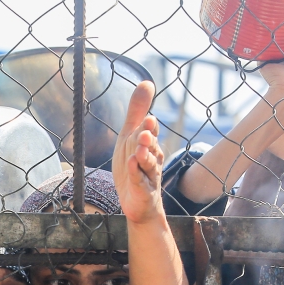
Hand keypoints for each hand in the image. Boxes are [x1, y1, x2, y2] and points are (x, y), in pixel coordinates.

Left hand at [112, 81, 165, 224]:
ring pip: (149, 164)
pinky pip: (140, 181)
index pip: (151, 133)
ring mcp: (149, 176)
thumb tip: (146, 82)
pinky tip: (131, 164)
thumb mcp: (130, 137)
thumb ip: (137, 112)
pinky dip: (136, 173)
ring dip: (145, 156)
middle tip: (145, 131)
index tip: (148, 118)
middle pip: (150, 147)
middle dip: (148, 139)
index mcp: (150, 145)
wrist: (138, 203)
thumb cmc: (134, 167)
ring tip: (138, 150)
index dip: (150, 127)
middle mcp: (153, 159)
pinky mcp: (143, 191)